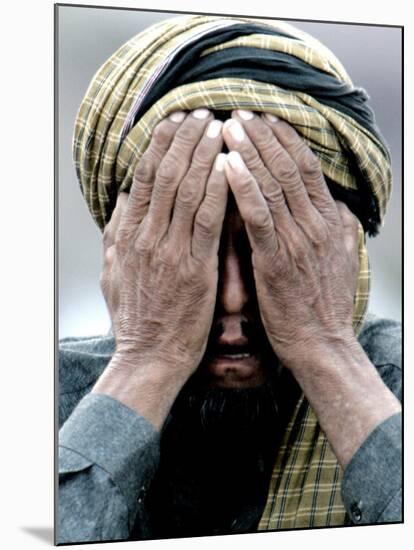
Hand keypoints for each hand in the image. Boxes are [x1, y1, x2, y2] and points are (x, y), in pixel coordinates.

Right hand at [95, 109, 227, 424]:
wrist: (150, 357)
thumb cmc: (136, 318)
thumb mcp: (113, 273)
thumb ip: (116, 235)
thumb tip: (123, 202)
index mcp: (129, 236)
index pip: (144, 178)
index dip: (160, 145)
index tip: (175, 121)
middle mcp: (148, 238)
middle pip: (166, 175)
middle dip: (185, 139)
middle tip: (202, 112)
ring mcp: (172, 252)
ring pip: (188, 191)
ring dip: (204, 155)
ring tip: (219, 127)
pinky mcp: (197, 269)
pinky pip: (208, 221)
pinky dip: (218, 190)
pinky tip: (229, 167)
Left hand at [222, 111, 359, 369]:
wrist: (321, 343)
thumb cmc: (322, 303)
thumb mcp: (339, 257)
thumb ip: (334, 226)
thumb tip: (330, 202)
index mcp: (328, 220)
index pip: (307, 167)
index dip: (285, 140)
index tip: (265, 119)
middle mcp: (315, 223)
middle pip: (288, 167)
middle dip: (263, 136)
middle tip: (239, 112)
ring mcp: (296, 240)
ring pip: (272, 184)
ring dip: (249, 152)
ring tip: (227, 127)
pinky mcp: (275, 260)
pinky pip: (258, 215)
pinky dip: (243, 187)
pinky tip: (227, 165)